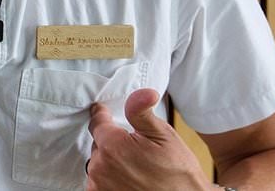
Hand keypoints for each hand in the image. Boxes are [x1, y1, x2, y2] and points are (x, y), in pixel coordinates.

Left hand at [85, 88, 212, 190]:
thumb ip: (142, 111)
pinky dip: (109, 176)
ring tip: (134, 165)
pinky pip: (98, 180)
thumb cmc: (177, 173)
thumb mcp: (164, 135)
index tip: (104, 112)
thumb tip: (142, 93)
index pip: (97, 123)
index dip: (103, 115)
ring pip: (98, 162)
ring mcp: (99, 186)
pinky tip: (128, 177)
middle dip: (111, 142)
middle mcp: (100, 168)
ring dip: (110, 160)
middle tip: (133, 146)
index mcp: (112, 146)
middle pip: (98, 144)